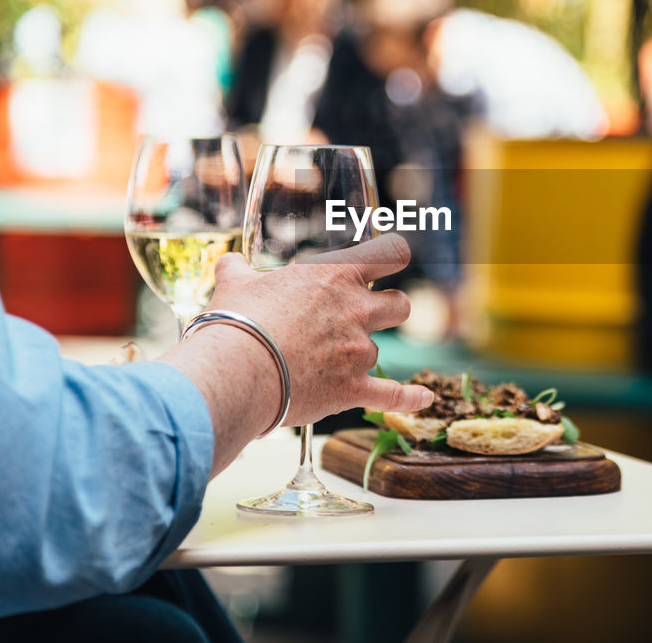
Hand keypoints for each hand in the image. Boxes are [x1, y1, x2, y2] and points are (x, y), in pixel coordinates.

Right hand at [206, 233, 431, 425]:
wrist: (239, 369)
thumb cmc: (237, 322)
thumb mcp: (235, 285)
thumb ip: (239, 271)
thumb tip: (229, 263)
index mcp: (335, 275)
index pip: (389, 253)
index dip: (394, 255)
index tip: (393, 258)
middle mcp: (356, 310)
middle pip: (400, 305)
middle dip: (389, 310)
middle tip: (366, 316)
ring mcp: (358, 351)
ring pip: (380, 351)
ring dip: (361, 356)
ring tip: (328, 364)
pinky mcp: (353, 389)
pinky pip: (392, 395)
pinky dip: (408, 398)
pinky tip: (422, 398)